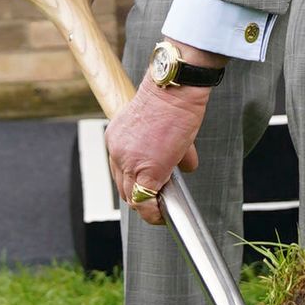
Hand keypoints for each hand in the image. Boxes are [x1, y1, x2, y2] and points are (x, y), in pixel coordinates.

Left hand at [107, 77, 209, 226]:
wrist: (174, 89)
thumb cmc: (172, 98)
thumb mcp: (162, 124)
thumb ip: (169, 147)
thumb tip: (187, 166)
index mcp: (117, 138)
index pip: (120, 170)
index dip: (135, 183)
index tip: (150, 188)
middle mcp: (117, 151)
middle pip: (123, 187)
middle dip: (140, 197)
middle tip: (159, 201)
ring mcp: (129, 162)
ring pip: (132, 197)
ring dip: (148, 207)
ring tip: (163, 210)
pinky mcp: (147, 171)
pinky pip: (144, 201)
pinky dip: (153, 213)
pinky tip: (165, 214)